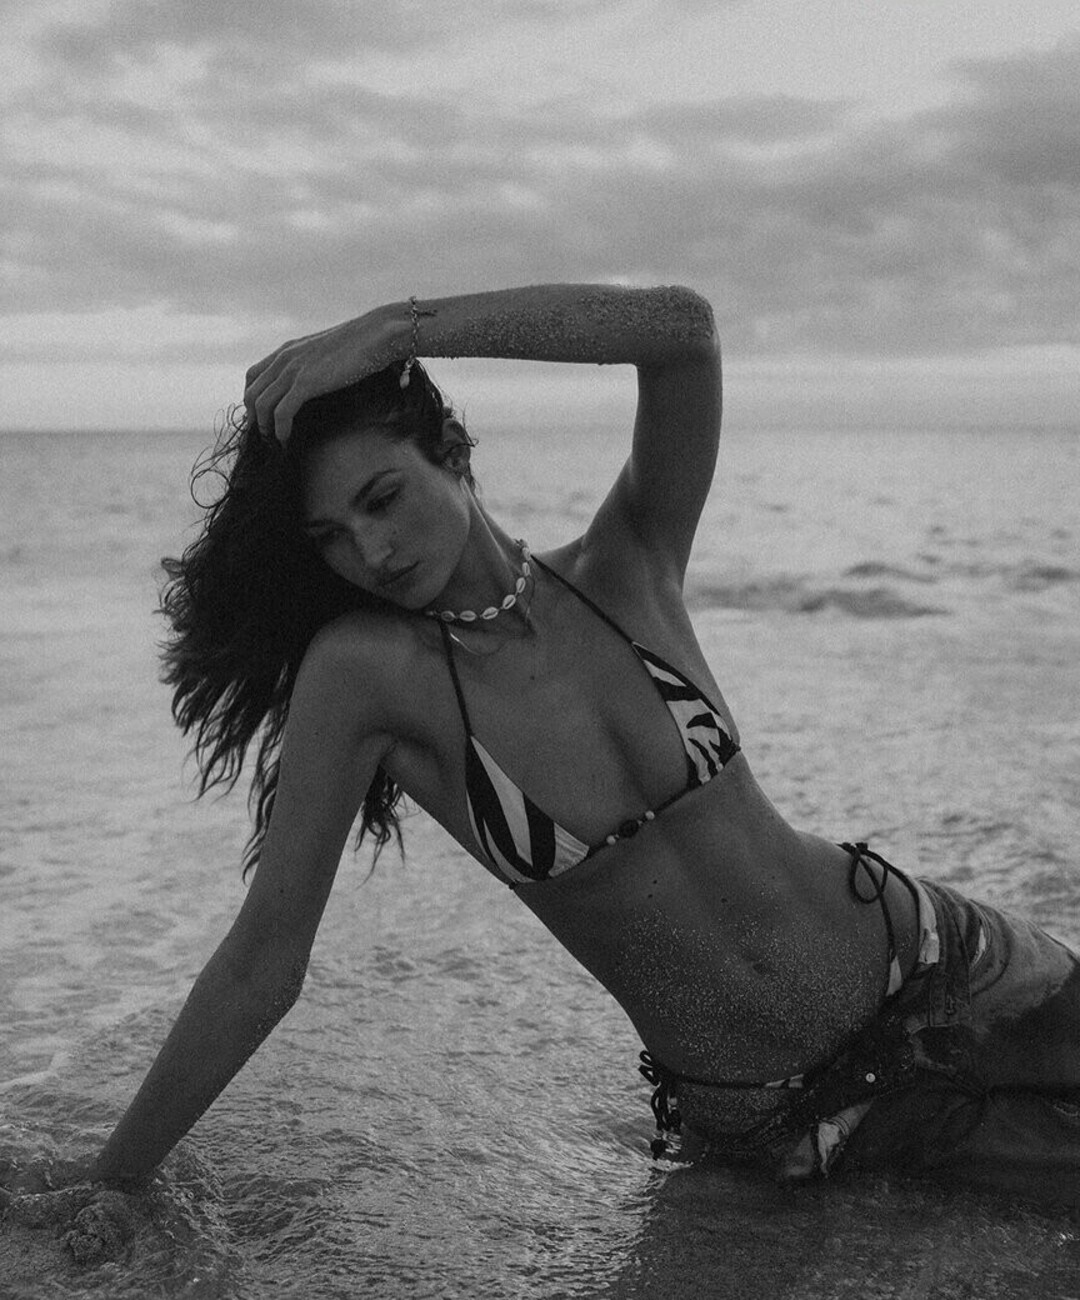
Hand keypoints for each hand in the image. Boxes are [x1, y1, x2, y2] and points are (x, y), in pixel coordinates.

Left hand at [243, 303, 405, 443]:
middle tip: (264, 436)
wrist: (376, 335)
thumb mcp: (326, 351)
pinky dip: (280, 429)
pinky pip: (282, 412)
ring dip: (264, 427)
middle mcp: (284, 358)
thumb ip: (313, 363)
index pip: (253, 376)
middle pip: (252, 393)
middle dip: (254, 418)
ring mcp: (293, 369)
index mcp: (287, 350)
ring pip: (262, 404)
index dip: (252, 399)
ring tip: (273, 441)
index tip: (261, 416)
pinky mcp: (306, 382)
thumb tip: (316, 378)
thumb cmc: (360, 344)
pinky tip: (286, 439)